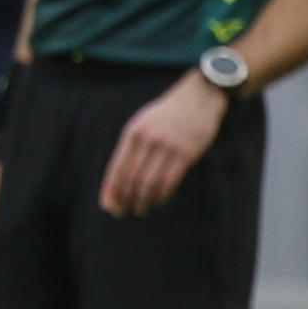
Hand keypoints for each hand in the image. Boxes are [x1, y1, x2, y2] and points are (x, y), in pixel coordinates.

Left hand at [99, 73, 228, 216]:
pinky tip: (157, 200)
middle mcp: (147, 140)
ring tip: (140, 209)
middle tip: (121, 212)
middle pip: (131, 178)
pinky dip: (161, 195)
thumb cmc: (166, 115)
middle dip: (124, 199)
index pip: (117, 168)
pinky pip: (169, 181)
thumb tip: (116, 180)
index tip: (108, 206)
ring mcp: (167, 146)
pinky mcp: (186, 153)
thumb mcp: (142, 124)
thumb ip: (130, 149)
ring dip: (143, 200)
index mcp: (133, 133)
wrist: (199, 96)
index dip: (111, 190)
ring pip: (149, 182)